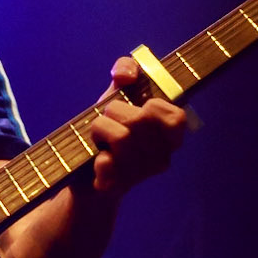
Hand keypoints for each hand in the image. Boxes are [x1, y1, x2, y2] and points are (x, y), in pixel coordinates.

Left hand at [87, 60, 186, 196]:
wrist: (81, 172)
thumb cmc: (107, 129)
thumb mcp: (117, 94)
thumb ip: (126, 70)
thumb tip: (126, 76)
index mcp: (168, 137)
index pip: (176, 118)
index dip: (153, 106)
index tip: (140, 107)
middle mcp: (160, 158)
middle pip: (140, 120)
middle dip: (114, 111)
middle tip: (109, 122)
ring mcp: (139, 175)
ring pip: (121, 137)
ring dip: (100, 130)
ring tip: (100, 140)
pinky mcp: (115, 187)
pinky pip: (106, 163)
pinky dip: (96, 158)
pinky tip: (97, 161)